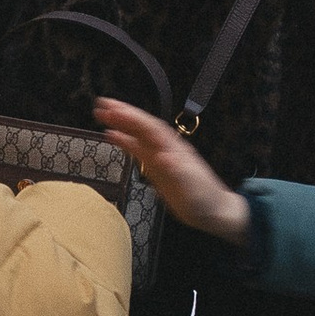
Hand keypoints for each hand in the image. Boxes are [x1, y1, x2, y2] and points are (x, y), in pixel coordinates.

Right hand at [94, 101, 251, 246]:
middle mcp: (166, 148)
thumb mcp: (192, 186)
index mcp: (175, 149)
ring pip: (138, 135)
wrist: (212, 211)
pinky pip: (137, 150)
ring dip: (121, 124)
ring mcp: (161, 157)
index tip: (115, 110)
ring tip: (102, 114)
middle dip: (124, 114)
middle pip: (143, 126)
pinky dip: (124, 141)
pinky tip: (111, 136)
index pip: (151, 128)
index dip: (133, 118)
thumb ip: (178, 170)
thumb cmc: (204, 198)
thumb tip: (163, 157)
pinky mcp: (156, 168)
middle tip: (102, 104)